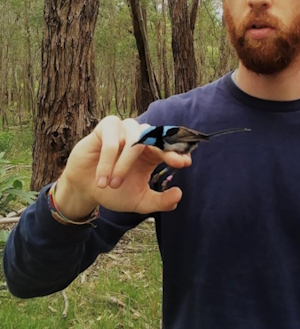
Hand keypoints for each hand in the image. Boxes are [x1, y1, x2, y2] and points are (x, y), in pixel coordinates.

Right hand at [55, 116, 191, 219]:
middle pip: (157, 138)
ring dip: (124, 164)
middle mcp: (141, 137)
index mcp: (152, 152)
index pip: (170, 147)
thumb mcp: (140, 201)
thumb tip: (179, 195)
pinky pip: (112, 141)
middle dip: (164, 150)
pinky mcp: (107, 127)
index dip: (179, 152)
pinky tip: (102, 181)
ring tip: (113, 185)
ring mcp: (125, 130)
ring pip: (134, 140)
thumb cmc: (114, 191)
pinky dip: (108, 162)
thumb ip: (160, 201)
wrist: (85, 189)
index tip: (185, 162)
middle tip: (172, 163)